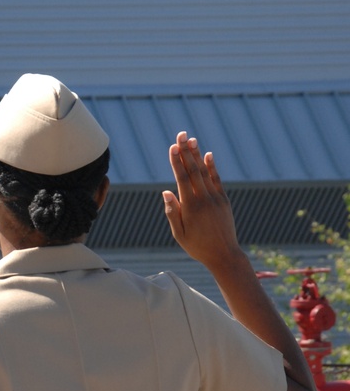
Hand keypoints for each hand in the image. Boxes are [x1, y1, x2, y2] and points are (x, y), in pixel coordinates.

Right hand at [162, 131, 240, 267]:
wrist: (224, 254)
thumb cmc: (197, 246)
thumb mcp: (179, 234)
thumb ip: (172, 212)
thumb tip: (166, 192)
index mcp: (190, 207)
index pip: (182, 179)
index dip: (177, 162)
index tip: (173, 147)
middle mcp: (204, 199)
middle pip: (194, 171)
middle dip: (186, 152)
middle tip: (181, 135)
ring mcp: (216, 198)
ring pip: (205, 172)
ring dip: (197, 155)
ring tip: (192, 140)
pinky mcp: (224, 200)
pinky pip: (217, 180)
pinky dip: (212, 167)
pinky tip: (208, 155)